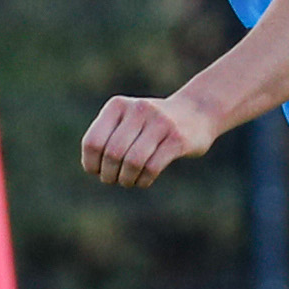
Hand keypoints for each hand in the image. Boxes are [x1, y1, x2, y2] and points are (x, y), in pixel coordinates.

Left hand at [78, 91, 220, 188]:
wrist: (198, 111)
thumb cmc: (153, 124)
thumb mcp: (127, 121)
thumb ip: (108, 137)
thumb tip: (91, 167)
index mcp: (118, 106)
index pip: (93, 142)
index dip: (91, 164)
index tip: (97, 171)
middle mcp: (138, 110)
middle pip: (113, 154)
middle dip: (109, 175)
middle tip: (113, 180)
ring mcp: (160, 123)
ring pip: (132, 162)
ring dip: (126, 179)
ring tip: (128, 182)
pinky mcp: (177, 139)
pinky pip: (152, 167)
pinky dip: (143, 180)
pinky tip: (143, 181)